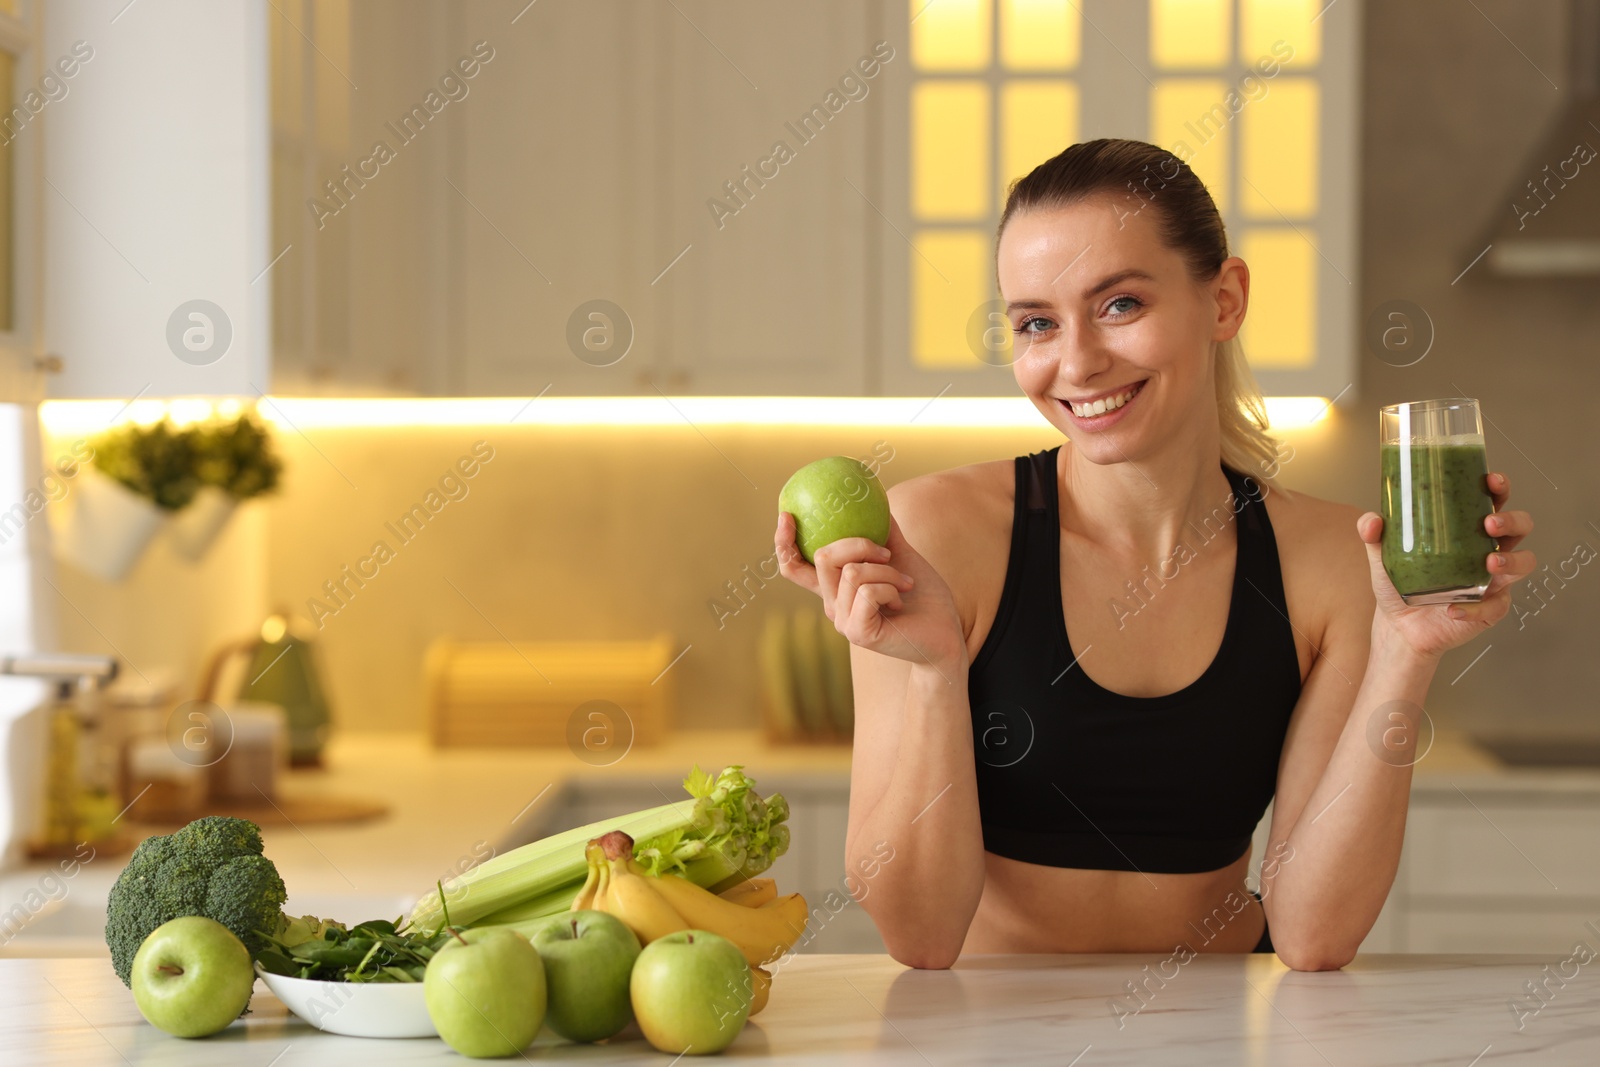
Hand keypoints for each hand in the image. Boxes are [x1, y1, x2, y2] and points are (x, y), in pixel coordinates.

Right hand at [774, 512, 966, 671]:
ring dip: (887, 570)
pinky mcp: (857, 633)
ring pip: (851, 572)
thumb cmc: (925, 599)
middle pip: (823, 557)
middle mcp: (833, 605)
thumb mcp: (902, 558)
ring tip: (904, 584)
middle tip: (887, 553)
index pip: (795, 568)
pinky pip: (867, 591)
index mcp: (836, 589)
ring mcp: (842, 621)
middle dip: (859, 544)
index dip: (783, 543)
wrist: (946, 633)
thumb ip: (885, 535)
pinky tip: (900, 603)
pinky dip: (891, 588)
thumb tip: (876, 501)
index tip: (787, 516)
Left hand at [1356, 470, 1535, 659]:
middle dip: (1512, 520)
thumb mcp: (1383, 556)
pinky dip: (1476, 608)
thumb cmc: (1399, 583)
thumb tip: (1371, 521)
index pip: (1494, 501)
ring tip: (1489, 562)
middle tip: (1489, 523)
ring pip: (1524, 563)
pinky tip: (1453, 609)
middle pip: (1520, 527)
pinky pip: (1497, 606)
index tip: (1491, 480)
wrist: (1398, 626)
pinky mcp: (1491, 608)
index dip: (1499, 488)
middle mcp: (1487, 550)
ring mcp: (1494, 580)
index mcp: (1467, 530)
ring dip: (1512, 560)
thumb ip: (1374, 535)